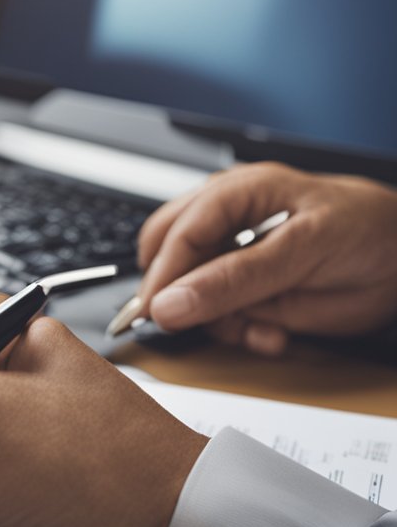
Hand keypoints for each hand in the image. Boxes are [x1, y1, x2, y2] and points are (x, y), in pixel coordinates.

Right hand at [137, 162, 396, 354]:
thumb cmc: (369, 235)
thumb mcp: (302, 253)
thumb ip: (234, 280)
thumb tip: (169, 304)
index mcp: (240, 192)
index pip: (179, 233)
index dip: (163, 276)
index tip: (157, 315)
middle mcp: (229, 218)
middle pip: (168, 254)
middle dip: (180, 295)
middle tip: (190, 325)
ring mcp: (238, 253)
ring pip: (190, 288)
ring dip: (217, 319)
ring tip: (257, 331)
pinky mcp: (250, 285)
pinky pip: (222, 313)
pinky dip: (240, 331)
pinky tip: (270, 334)